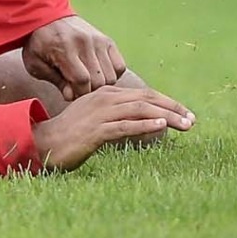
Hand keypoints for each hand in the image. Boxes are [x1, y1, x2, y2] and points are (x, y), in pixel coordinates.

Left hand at [21, 16, 127, 100]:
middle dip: (88, 91)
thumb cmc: (39, 43)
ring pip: (111, 76)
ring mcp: (98, 40)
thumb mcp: (36, 64)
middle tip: (78, 87)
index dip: (78, 94)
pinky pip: (120, 66)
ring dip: (101, 84)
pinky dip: (112, 74)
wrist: (46, 16)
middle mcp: (85, 43)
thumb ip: (55, 81)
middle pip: (99, 81)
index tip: (71, 94)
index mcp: (65, 48)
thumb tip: (71, 96)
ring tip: (87, 81)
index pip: (82, 80)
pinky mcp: (107, 40)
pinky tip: (98, 73)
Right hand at [31, 85, 193, 171]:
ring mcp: (100, 114)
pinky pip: (124, 126)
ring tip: (185, 124)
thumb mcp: (95, 119)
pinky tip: (161, 127)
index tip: (185, 113)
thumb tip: (141, 121)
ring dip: (166, 116)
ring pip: (140, 110)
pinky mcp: (95, 131)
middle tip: (193, 120)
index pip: (143, 94)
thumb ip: (115, 116)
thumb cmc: (70, 135)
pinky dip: (145, 125)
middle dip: (172, 107)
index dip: (167, 102)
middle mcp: (104, 98)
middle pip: (146, 98)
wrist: (43, 143)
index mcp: (106, 94)